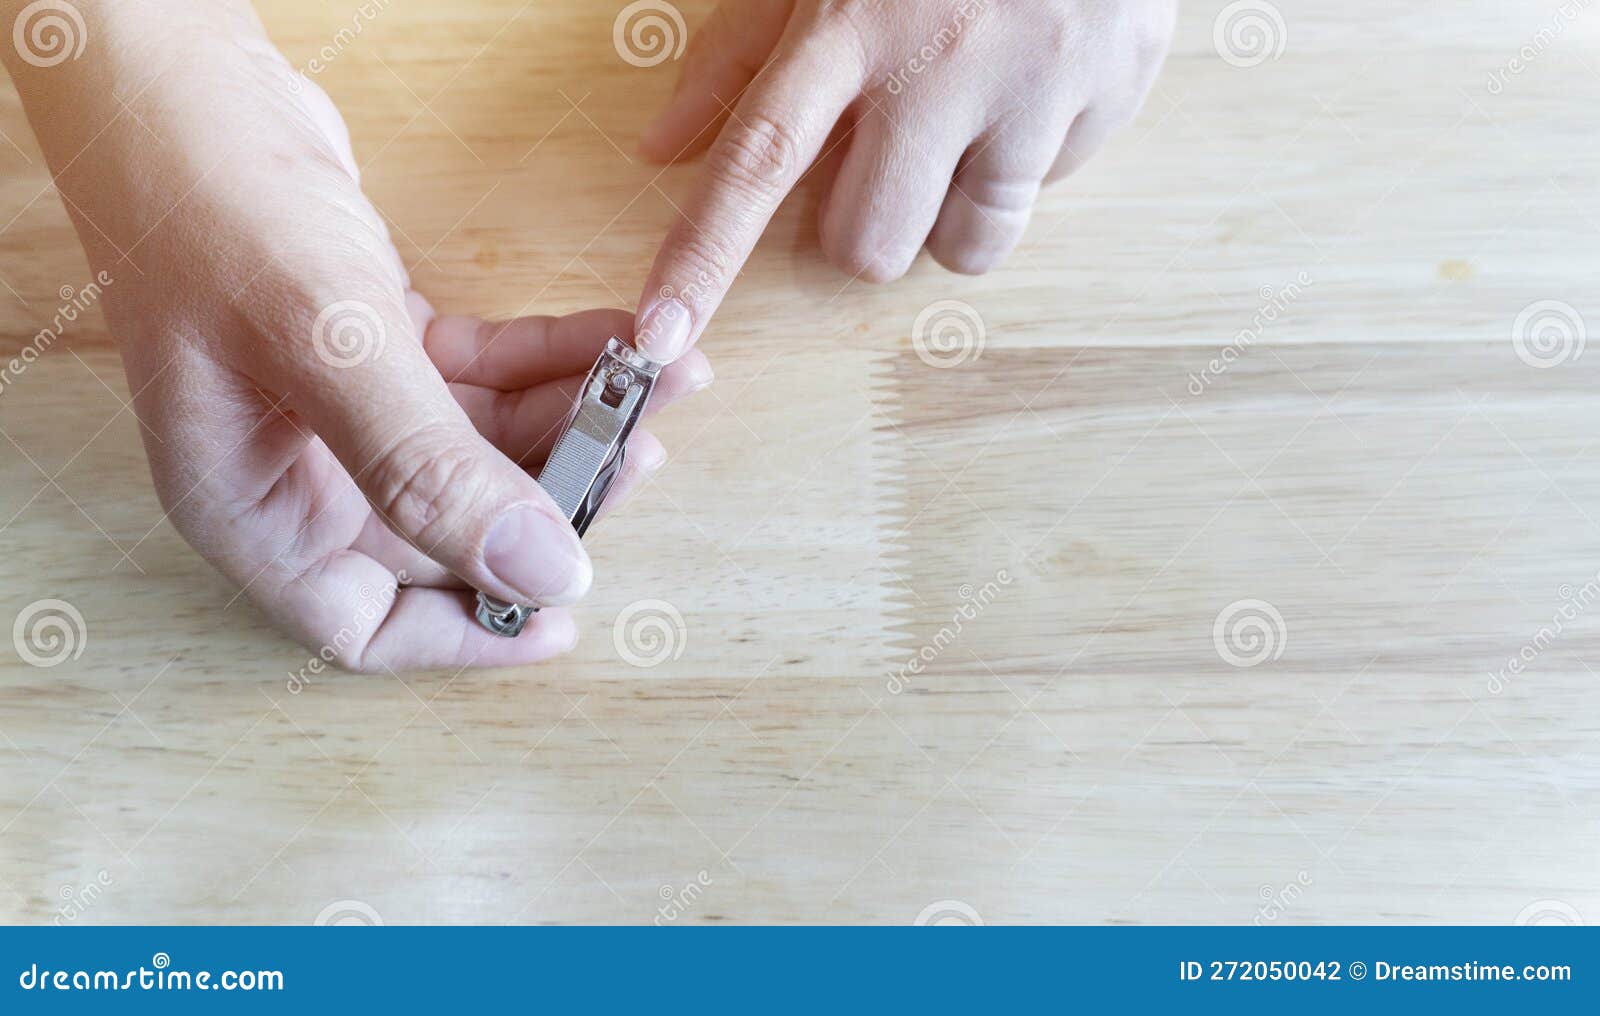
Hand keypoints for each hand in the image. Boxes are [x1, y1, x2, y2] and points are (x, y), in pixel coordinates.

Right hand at [5, 5, 710, 669]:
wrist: (178, 79)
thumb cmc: (208, 208)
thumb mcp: (329, 350)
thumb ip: (433, 472)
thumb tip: (542, 576)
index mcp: (255, 511)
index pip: (368, 625)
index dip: (471, 636)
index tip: (567, 615)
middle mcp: (297, 474)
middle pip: (449, 534)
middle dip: (551, 499)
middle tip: (634, 455)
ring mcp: (338, 411)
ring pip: (479, 450)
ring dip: (569, 420)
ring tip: (653, 384)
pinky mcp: (376, 348)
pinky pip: (481, 379)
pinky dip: (546, 363)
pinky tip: (610, 340)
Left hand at [631, 0, 1175, 360]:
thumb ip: (736, 52)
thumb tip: (660, 148)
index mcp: (846, 23)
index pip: (755, 158)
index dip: (704, 253)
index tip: (666, 332)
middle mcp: (934, 64)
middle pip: (866, 243)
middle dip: (868, 224)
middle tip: (892, 153)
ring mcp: (1028, 87)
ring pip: (963, 246)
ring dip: (951, 209)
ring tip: (966, 123)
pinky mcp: (1103, 97)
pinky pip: (1045, 195)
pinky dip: (1028, 161)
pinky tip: (1029, 88)